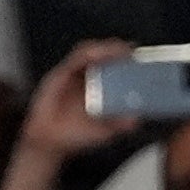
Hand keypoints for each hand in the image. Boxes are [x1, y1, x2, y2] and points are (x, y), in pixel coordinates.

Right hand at [16, 38, 145, 171]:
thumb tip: (136, 118)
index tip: (139, 58)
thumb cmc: (75, 134)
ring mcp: (73, 75)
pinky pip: (75, 59)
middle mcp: (87, 78)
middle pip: (104, 56)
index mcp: (100, 88)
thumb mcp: (104, 131)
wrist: (50, 141)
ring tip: (118, 50)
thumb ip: (120, 124)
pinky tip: (97, 54)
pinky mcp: (60, 74)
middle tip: (131, 51)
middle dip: (118, 49)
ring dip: (105, 48)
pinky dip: (87, 54)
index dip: (126, 60)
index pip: (115, 67)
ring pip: (90, 52)